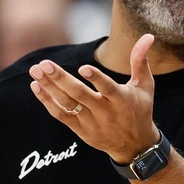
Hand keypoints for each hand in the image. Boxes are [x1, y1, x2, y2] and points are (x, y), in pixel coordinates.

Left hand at [29, 34, 159, 161]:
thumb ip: (140, 61)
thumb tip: (147, 36)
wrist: (134, 146)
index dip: (96, 79)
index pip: (108, 89)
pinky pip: (61, 115)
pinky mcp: (81, 130)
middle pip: (80, 95)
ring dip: (49, 87)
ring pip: (67, 104)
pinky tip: (37, 87)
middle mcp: (106, 112)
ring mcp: (91, 122)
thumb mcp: (145, 86)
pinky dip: (47, 102)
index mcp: (123, 100)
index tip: (83, 68)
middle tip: (45, 64)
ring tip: (35, 71)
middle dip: (61, 79)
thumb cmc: (140, 110)